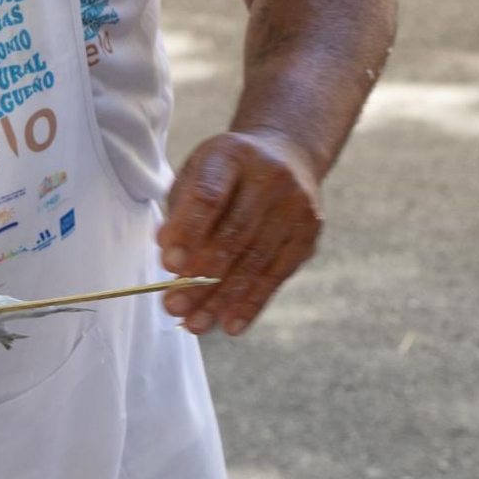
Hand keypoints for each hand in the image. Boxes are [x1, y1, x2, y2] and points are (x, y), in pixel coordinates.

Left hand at [158, 130, 322, 335]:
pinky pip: (278, 274)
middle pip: (235, 235)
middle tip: (174, 307)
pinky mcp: (310, 233)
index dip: (189, 231)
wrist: (286, 155)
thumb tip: (170, 259)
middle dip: (201, 277)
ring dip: (223, 298)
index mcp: (233, 154)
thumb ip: (182, 211)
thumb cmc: (228, 172)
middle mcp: (272, 177)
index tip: (168, 265)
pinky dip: (253, 302)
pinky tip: (231, 324)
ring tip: (197, 324)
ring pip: (257, 261)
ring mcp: (297, 205)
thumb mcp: (198, 173)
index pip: (210, 196)